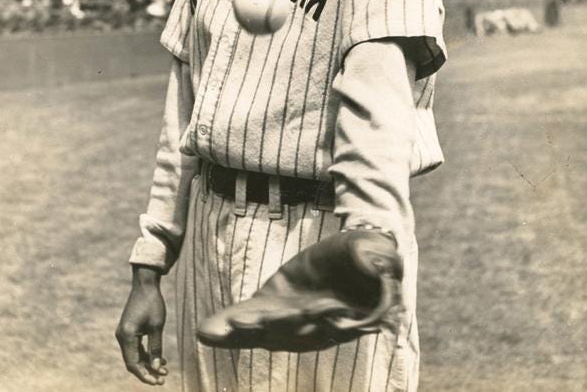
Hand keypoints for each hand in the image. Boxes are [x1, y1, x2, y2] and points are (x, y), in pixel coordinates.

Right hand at [116, 266, 167, 384]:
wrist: (145, 284)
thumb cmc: (152, 303)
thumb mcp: (157, 326)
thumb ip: (156, 348)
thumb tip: (157, 368)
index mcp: (126, 336)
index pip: (132, 364)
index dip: (144, 375)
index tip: (157, 382)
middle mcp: (122, 336)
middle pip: (133, 362)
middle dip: (148, 371)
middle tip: (163, 378)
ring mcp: (124, 333)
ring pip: (134, 356)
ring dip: (148, 363)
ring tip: (165, 369)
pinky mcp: (128, 330)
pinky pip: (135, 347)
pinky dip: (146, 354)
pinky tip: (159, 358)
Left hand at [197, 229, 402, 351]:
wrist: (348, 255)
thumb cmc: (367, 255)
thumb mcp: (378, 254)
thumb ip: (378, 263)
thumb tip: (380, 270)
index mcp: (348, 315)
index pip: (336, 323)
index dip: (326, 322)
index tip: (320, 314)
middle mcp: (316, 328)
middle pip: (295, 332)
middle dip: (274, 327)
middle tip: (252, 322)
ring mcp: (290, 322)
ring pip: (266, 332)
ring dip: (243, 331)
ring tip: (217, 330)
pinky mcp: (270, 309)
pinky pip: (247, 319)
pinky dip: (227, 327)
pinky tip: (205, 331)